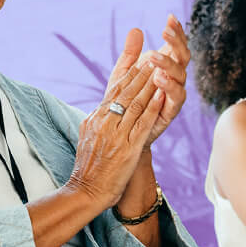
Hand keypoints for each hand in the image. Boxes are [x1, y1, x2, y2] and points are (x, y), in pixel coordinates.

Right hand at [68, 61, 165, 210]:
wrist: (86, 190)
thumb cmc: (88, 168)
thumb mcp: (87, 137)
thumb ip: (96, 122)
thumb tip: (102, 109)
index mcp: (95, 119)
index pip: (113, 92)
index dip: (129, 75)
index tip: (141, 61)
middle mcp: (104, 123)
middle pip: (125, 93)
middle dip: (141, 74)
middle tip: (154, 57)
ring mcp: (115, 135)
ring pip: (134, 105)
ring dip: (149, 86)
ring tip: (161, 70)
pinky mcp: (126, 148)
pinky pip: (141, 124)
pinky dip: (152, 109)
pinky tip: (161, 96)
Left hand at [105, 17, 188, 145]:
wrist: (120, 129)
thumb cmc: (124, 98)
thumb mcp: (123, 73)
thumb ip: (130, 53)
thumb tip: (136, 29)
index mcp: (165, 68)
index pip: (174, 46)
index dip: (176, 33)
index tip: (170, 18)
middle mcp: (173, 79)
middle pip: (182, 58)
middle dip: (176, 43)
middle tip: (164, 32)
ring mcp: (172, 95)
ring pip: (180, 77)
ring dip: (169, 65)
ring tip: (155, 57)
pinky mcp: (168, 111)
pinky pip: (174, 99)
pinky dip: (168, 88)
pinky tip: (159, 79)